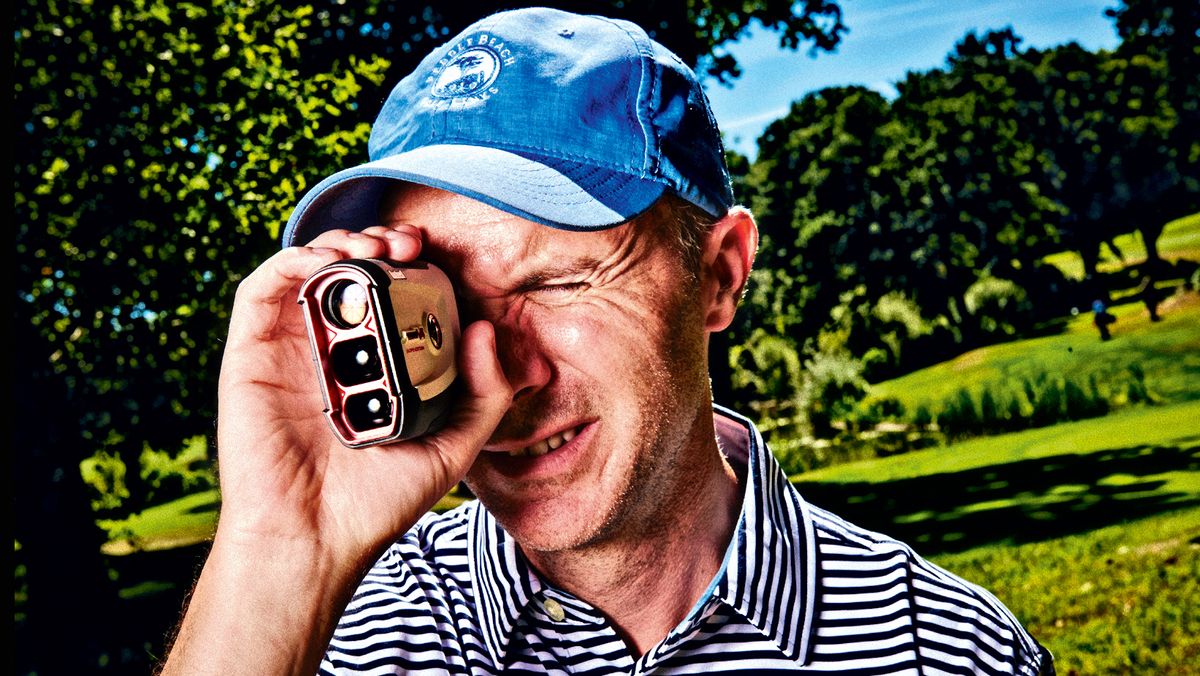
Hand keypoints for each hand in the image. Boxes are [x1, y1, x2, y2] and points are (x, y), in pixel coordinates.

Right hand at [214, 225, 511, 573]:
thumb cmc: (377, 502)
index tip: (436, 256)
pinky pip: (261, 289)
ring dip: (340, 241)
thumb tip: (484, 329)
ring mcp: (290, 350)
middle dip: (380, 241)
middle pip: (350, 272)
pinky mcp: (251, 354)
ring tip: (373, 245)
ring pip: (308, 269)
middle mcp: (332, 351)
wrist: (315, 538)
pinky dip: (292, 259)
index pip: (391, 296)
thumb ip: (481, 393)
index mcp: (374, 366)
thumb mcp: (452, 445)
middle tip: (408, 242)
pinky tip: (327, 261)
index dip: (411, 265)